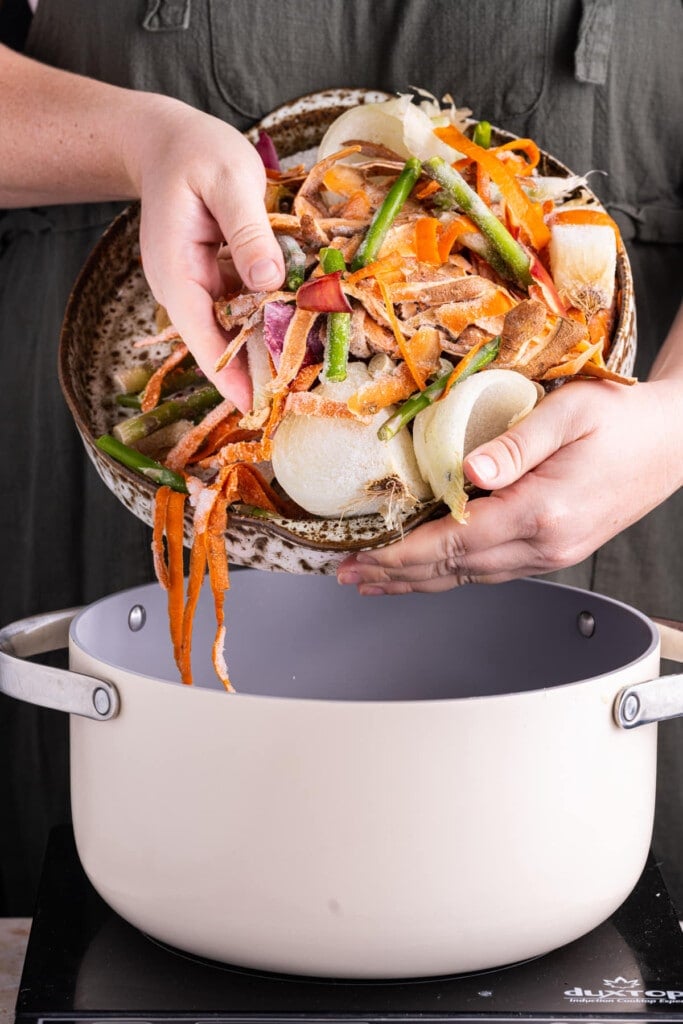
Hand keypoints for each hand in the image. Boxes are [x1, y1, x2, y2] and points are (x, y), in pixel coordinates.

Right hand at [128, 100, 284, 410]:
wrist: (168, 139)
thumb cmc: (196, 152)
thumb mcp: (229, 180)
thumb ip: (249, 231)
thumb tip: (270, 280)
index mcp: (176, 272)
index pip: (202, 338)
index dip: (230, 376)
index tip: (256, 407)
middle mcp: (182, 288)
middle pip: (219, 342)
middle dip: (255, 369)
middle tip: (296, 397)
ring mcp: (198, 286)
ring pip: (234, 328)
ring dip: (266, 346)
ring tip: (306, 371)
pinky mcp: (214, 278)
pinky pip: (242, 307)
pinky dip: (268, 318)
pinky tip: (299, 328)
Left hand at [337, 377, 682, 592]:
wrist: (673, 442)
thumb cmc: (625, 422)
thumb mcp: (571, 413)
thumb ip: (518, 443)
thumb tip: (468, 469)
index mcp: (542, 512)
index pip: (455, 543)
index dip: (403, 555)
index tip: (365, 558)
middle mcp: (545, 544)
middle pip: (455, 570)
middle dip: (397, 576)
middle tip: (351, 578)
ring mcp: (551, 553)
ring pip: (471, 577)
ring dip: (420, 581)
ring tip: (378, 581)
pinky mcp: (555, 550)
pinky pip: (491, 570)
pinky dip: (452, 573)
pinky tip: (432, 571)